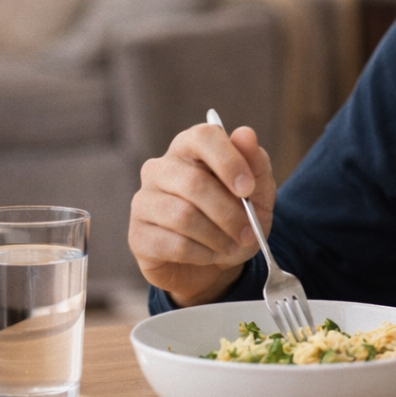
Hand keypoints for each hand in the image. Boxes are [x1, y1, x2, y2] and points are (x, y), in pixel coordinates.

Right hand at [128, 123, 275, 305]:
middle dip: (228, 212)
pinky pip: (173, 244)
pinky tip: (211, 254)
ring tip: (232, 245)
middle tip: (249, 231)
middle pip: (193, 182)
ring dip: (217, 235)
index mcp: (191, 148)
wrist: (215, 263)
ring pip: (183, 215)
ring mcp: (144, 201)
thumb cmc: (235, 217)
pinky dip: (202, 253)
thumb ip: (255, 163)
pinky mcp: (137, 235)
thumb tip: (245, 134)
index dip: (228, 161)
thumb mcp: (258, 193)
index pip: (203, 137)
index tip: (248, 189)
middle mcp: (160, 168)